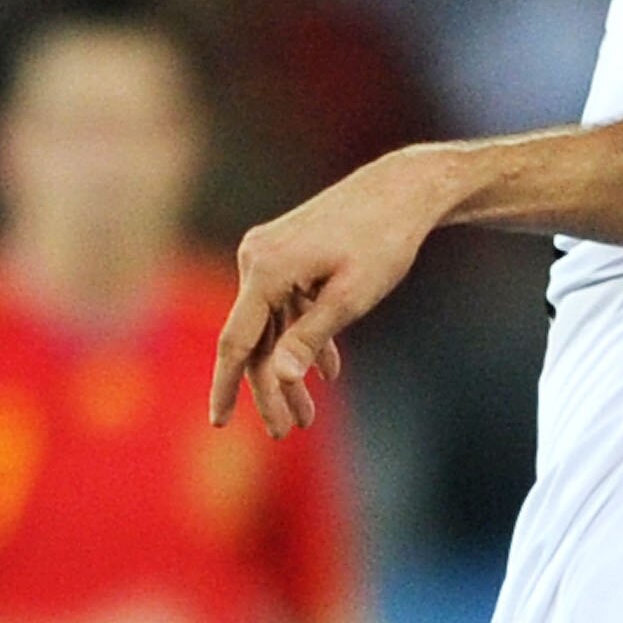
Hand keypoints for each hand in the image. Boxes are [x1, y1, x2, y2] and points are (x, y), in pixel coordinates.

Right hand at [212, 150, 460, 438]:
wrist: (401, 190)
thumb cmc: (382, 242)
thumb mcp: (351, 297)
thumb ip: (311, 337)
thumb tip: (282, 375)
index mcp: (265, 270)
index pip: (237, 342)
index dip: (225, 387)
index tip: (220, 423)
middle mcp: (255, 258)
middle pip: (255, 339)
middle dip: (271, 389)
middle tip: (287, 432)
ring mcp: (267, 253)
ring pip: (272, 326)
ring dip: (290, 370)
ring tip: (308, 416)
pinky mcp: (284, 252)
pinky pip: (287, 306)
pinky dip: (305, 338)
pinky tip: (327, 373)